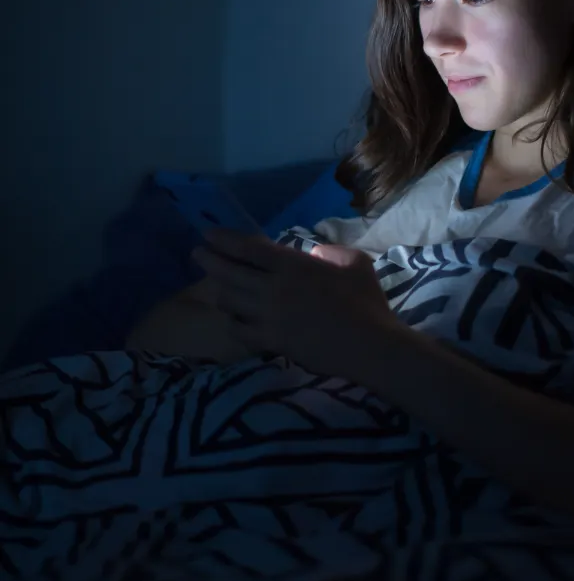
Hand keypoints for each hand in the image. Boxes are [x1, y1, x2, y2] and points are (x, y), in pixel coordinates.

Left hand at [191, 229, 393, 378]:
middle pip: (230, 272)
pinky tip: (234, 319)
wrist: (368, 345)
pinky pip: (239, 329)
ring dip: (220, 291)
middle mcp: (274, 288)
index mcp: (293, 265)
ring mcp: (269, 316)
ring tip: (217, 287)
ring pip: (230, 301)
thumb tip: (314, 254)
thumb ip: (331, 252)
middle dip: (210, 261)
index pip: (249, 249)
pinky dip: (233, 322)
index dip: (225, 240)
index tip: (208, 235)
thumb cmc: (366, 302)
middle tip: (197, 254)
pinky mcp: (271, 341)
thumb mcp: (355, 263)